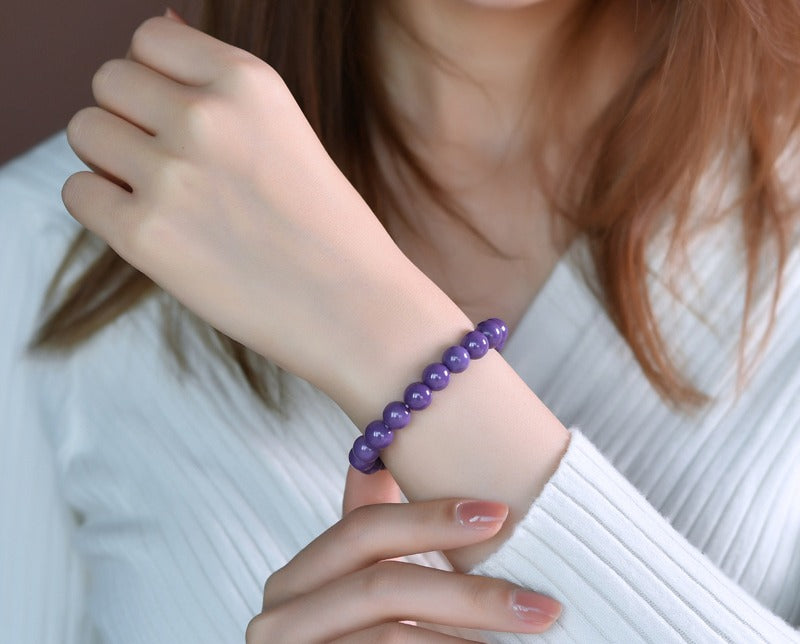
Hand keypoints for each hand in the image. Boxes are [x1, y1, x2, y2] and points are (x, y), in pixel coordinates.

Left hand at [62, 12, 416, 388]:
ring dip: (111, 161)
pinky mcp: (145, 236)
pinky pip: (78, 193)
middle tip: (172, 166)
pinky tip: (155, 231)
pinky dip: (105, 210)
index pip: (150, 37)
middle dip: (130, 119)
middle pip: (108, 82)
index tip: (181, 120)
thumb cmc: (325, 227)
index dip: (157, 80)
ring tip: (165, 199)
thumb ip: (219, 85)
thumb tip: (161, 23)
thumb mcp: (286, 132)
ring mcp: (172, 176)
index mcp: (249, 81)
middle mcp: (205, 116)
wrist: (356, 309)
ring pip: (84, 131)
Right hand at [246, 466, 561, 642]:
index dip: (431, 517)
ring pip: (389, 636)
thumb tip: (375, 458)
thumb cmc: (350, 642)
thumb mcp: (353, 586)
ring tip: (525, 636)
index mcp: (296, 581)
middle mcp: (280, 620)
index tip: (499, 514)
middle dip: (468, 592)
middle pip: (382, 585)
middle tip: (539, 604)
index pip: (363, 529)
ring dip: (466, 635)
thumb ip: (363, 533)